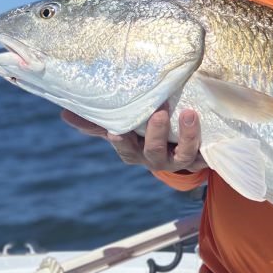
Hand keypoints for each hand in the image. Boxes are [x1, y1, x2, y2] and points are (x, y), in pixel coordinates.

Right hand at [61, 104, 206, 181]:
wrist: (180, 148)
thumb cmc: (144, 133)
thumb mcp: (123, 125)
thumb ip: (97, 121)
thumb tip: (63, 114)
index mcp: (135, 152)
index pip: (125, 150)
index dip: (121, 142)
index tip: (115, 131)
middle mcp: (156, 159)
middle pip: (153, 152)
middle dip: (155, 134)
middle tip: (158, 111)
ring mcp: (179, 160)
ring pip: (182, 155)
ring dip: (186, 135)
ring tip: (189, 114)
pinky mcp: (200, 158)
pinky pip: (204, 154)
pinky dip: (206, 142)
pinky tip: (208, 125)